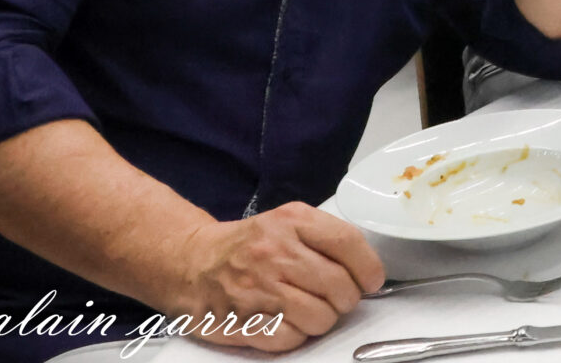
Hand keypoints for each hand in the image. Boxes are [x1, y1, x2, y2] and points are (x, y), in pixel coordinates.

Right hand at [166, 201, 383, 349]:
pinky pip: (292, 339)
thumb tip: (367, 271)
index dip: (369, 268)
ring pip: (321, 318)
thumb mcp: (286, 222)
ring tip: (308, 309)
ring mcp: (257, 289)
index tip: (371, 280)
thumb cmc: (247, 245)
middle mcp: (274, 253)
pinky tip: (285, 321)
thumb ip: (326, 238)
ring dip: (322, 319)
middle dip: (346, 298)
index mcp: (291, 222)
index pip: (348, 243)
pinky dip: (295, 335)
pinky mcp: (242, 322)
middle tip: (334, 298)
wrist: (189, 262)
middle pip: (340, 287)